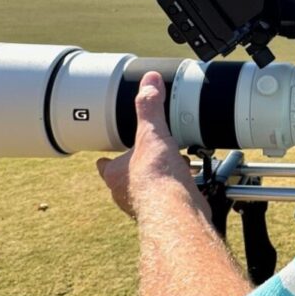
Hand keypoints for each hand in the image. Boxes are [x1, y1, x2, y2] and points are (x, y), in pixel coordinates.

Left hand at [96, 71, 206, 221]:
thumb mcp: (151, 132)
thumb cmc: (155, 177)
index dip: (108, 159)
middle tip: (148, 156)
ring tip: (173, 166)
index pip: (105, 165)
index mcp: (115, 174)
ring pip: (149, 190)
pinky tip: (189, 183)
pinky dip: (177, 191)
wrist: (175, 210)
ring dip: (159, 180)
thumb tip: (149, 81)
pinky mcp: (167, 213)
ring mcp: (146, 206)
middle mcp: (126, 193)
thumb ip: (150, 107)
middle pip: (128, 178)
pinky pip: (169, 199)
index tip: (108, 154)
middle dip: (138, 167)